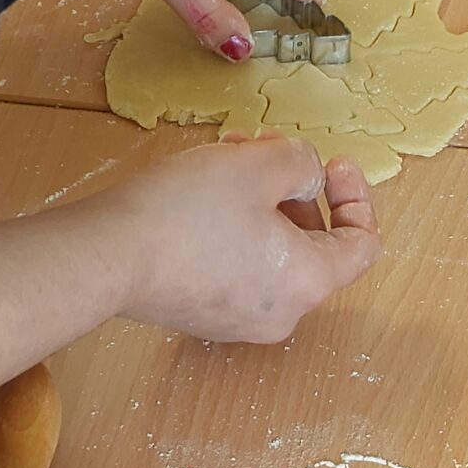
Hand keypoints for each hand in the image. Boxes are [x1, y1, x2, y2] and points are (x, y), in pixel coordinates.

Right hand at [106, 138, 381, 341]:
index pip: (362, 245)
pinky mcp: (201, 313)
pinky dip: (234, 228)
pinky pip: (237, 267)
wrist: (104, 256)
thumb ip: (301, 162)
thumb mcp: (260, 163)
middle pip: (314, 246)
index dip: (355, 196)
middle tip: (267, 148)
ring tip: (228, 160)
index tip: (331, 162)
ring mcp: (238, 319)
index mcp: (309, 282)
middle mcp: (281, 313)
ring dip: (261, 202)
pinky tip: (201, 194)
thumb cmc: (185, 212)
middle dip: (296, 189)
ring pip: (271, 253)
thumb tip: (305, 176)